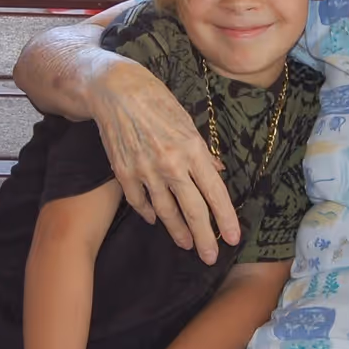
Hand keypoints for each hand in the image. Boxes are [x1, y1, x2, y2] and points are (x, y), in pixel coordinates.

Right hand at [91, 56, 237, 264]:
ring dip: (178, 231)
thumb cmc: (156, 100)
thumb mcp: (187, 120)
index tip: (233, 237)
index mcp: (192, 149)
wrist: (115, 91)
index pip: (215, 192)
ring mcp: (145, 170)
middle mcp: (172, 164)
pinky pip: (140, 202)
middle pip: (193, 210)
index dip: (226, 218)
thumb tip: (216, 171)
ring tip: (187, 244)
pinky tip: (156, 219)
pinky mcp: (124, 172)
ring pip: (166, 212)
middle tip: (211, 257)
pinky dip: (149, 213)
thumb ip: (201, 151)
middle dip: (205, 238)